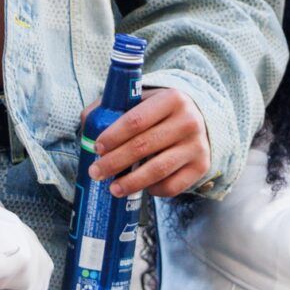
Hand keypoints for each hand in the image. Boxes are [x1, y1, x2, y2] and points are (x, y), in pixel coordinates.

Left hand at [87, 87, 210, 198]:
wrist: (201, 118)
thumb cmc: (161, 111)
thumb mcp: (143, 99)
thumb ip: (115, 106)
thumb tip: (87, 122)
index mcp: (171, 99)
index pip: (136, 120)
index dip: (113, 136)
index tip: (97, 147)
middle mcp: (188, 122)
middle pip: (144, 146)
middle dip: (115, 162)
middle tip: (95, 172)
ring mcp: (196, 146)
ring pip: (158, 170)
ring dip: (131, 182)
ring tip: (113, 188)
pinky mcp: (201, 167)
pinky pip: (173, 185)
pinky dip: (153, 189)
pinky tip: (140, 188)